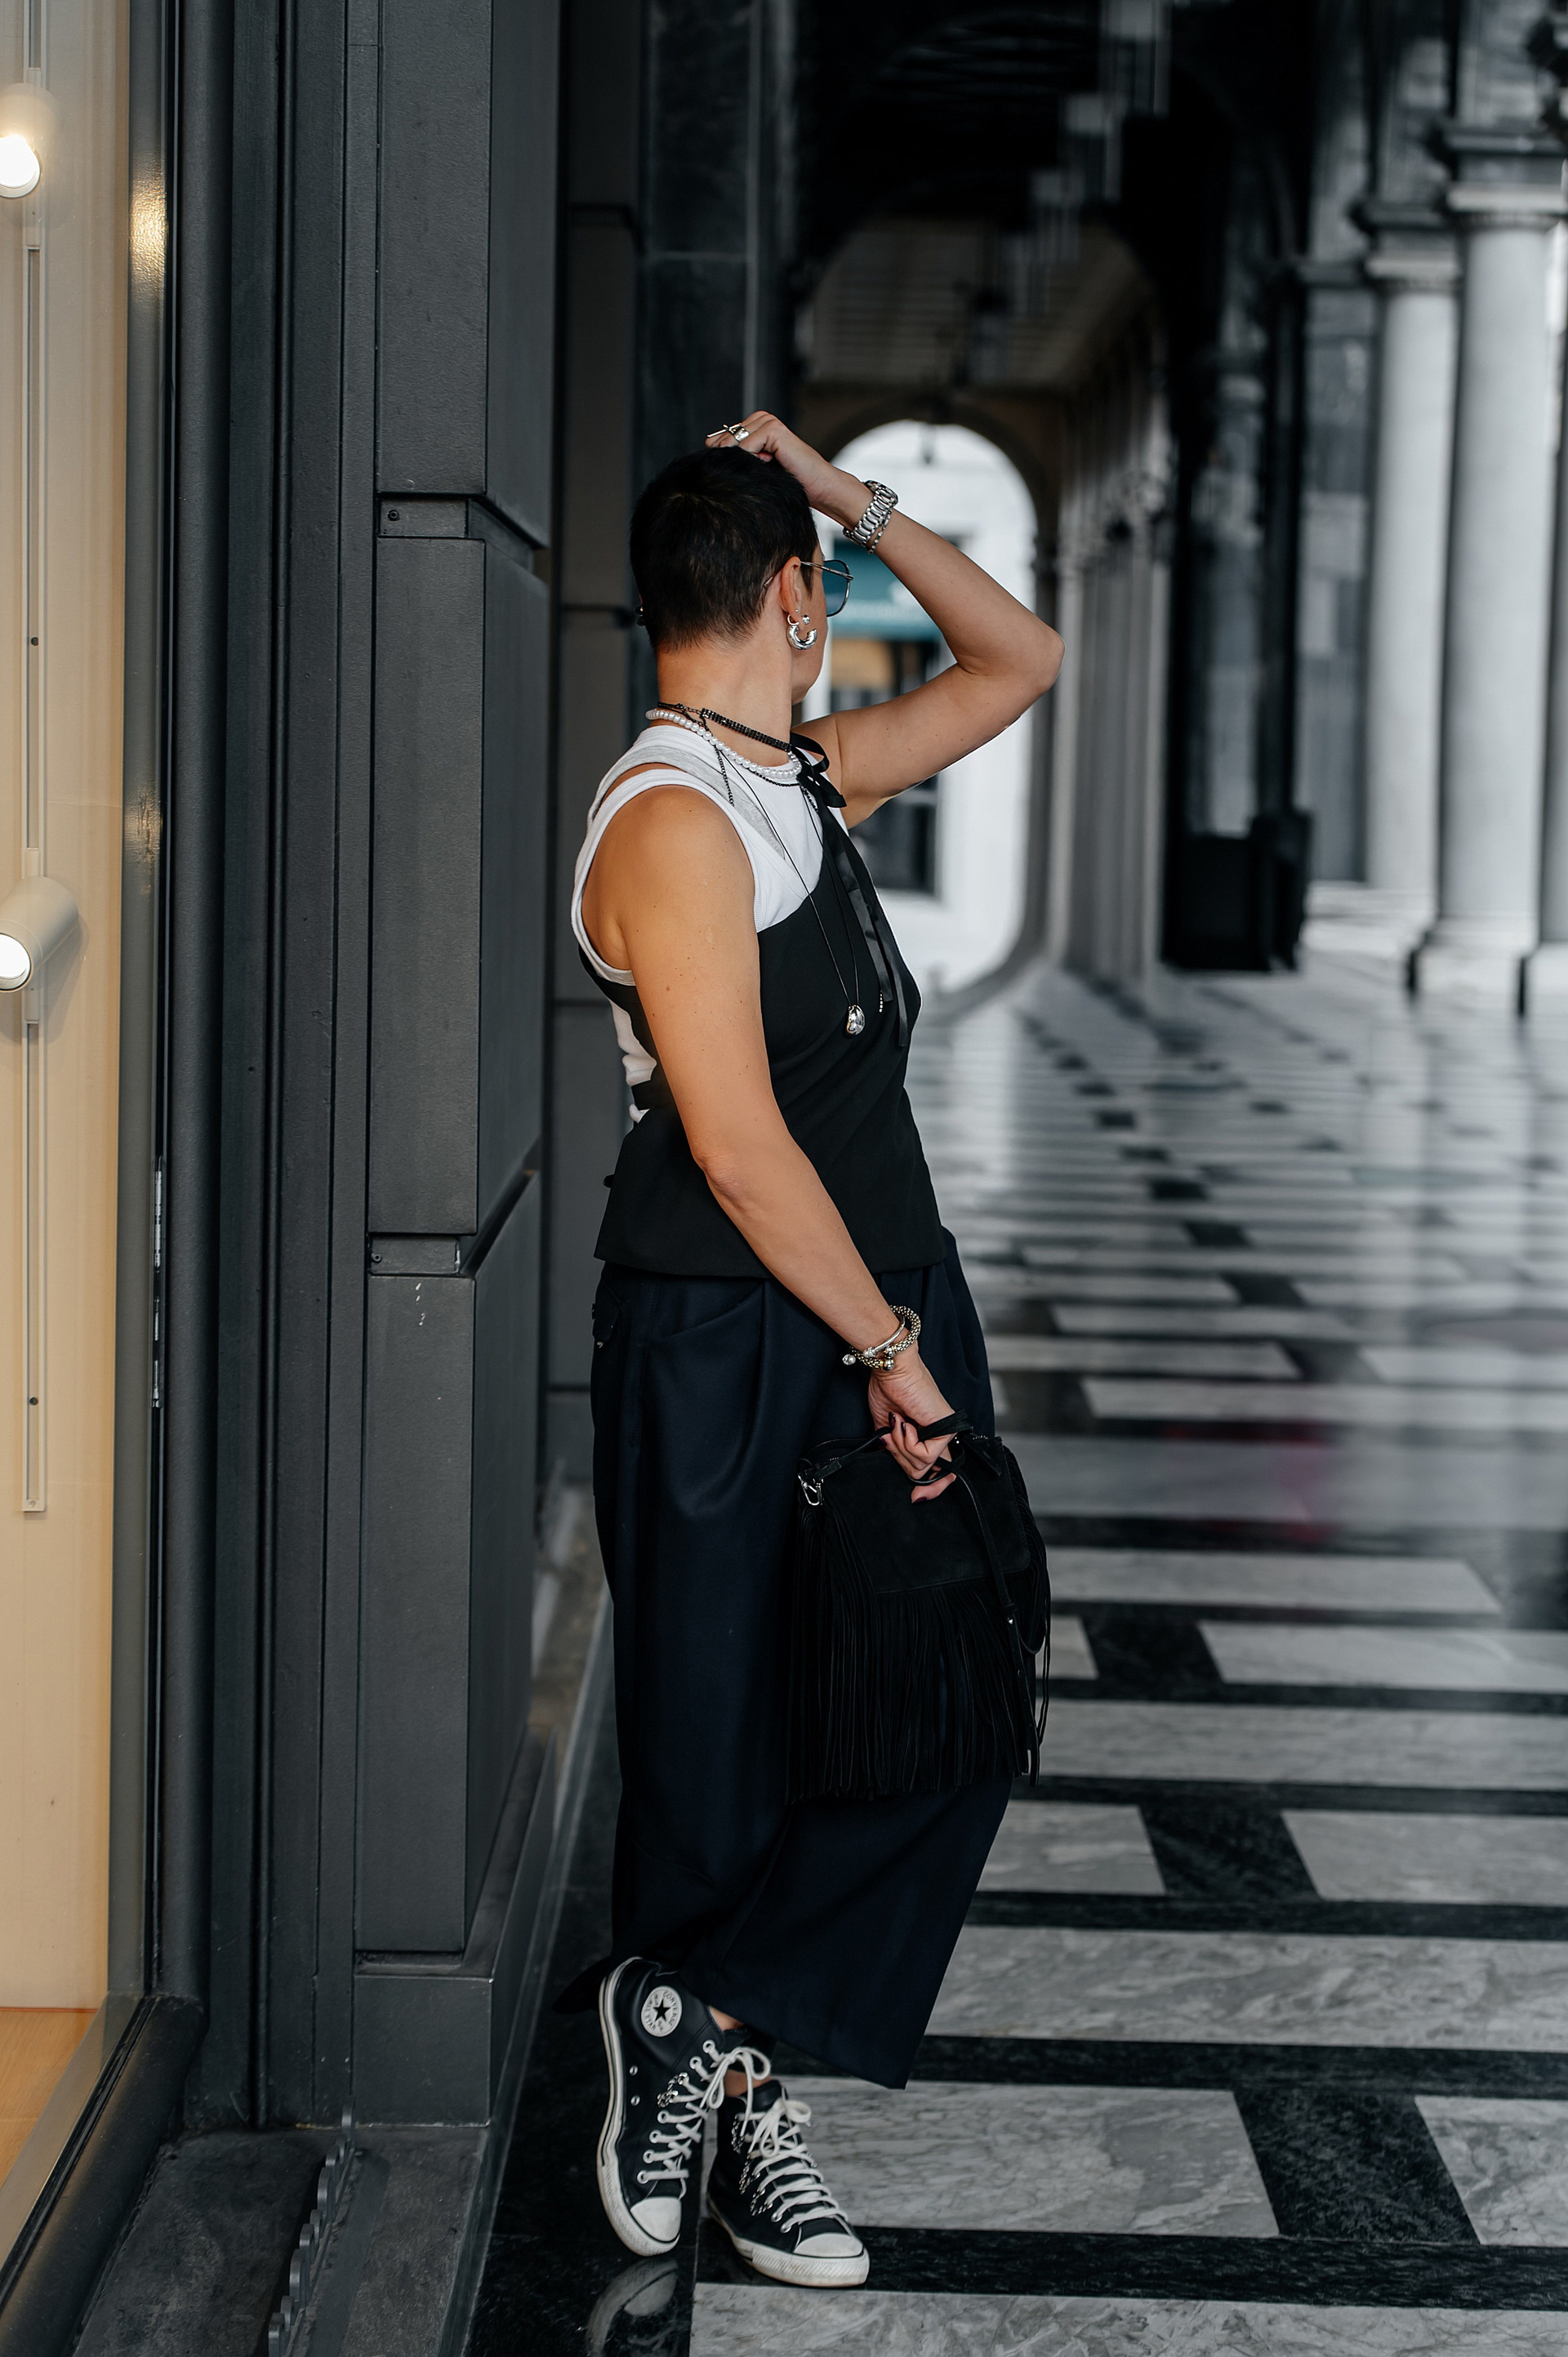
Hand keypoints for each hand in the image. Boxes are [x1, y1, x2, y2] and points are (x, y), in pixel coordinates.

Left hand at [705, 412, 867, 529]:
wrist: (818, 487)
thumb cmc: (790, 482)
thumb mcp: (756, 468)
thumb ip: (735, 455)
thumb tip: (707, 444)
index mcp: (755, 425)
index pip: (722, 439)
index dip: (722, 459)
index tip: (734, 474)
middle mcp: (760, 419)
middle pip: (724, 441)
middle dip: (732, 462)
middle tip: (758, 473)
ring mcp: (767, 421)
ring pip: (734, 444)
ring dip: (745, 464)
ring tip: (768, 468)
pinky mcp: (773, 429)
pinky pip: (747, 446)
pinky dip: (754, 461)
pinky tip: (771, 465)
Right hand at [866, 1350, 956, 1501]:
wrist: (891, 1371)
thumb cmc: (888, 1391)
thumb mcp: (889, 1432)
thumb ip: (896, 1453)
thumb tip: (897, 1472)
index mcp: (929, 1436)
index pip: (938, 1472)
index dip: (930, 1489)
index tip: (916, 1497)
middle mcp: (941, 1436)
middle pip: (926, 1473)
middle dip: (903, 1461)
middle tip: (890, 1438)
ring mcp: (946, 1432)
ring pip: (924, 1466)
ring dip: (901, 1448)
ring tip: (897, 1424)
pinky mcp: (946, 1427)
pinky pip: (927, 1455)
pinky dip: (908, 1442)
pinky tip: (905, 1423)